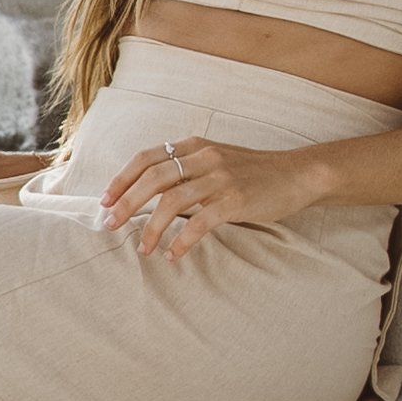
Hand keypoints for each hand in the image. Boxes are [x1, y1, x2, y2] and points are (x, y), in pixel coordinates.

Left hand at [95, 134, 316, 261]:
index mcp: (195, 145)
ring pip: (173, 200)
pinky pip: (201, 222)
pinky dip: (183, 240)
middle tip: (110, 226)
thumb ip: (187, 170)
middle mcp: (204, 157)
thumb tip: (149, 193)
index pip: (147, 157)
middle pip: (154, 177)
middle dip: (126, 202)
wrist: (297, 175)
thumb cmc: (253, 172)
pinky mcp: (236, 199)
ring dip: (152, 226)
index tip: (104, 201)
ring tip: (143, 248)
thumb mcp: (216, 161)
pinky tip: (173, 255)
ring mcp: (221, 178)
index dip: (122, 179)